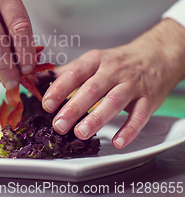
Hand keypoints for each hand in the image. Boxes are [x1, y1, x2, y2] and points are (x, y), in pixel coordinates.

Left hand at [42, 18, 184, 147]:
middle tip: (58, 124)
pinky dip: (129, 130)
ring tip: (80, 133)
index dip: (59, 89)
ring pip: (113, 102)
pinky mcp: (149, 99)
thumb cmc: (118, 62)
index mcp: (95, 60)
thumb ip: (67, 72)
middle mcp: (113, 71)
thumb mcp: (93, 60)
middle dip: (73, 108)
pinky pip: (139, 116)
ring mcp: (132, 85)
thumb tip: (39, 80)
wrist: (156, 55)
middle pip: (91, 90)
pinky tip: (118, 141)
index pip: (75, 73)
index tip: (46, 104)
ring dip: (96, 119)